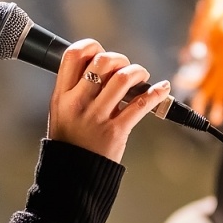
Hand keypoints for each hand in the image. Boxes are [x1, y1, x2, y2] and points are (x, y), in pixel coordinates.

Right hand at [48, 39, 169, 163]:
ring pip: (122, 78)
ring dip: (138, 72)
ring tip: (141, 77)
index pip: (73, 55)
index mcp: (61, 96)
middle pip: (102, 62)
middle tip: (125, 68)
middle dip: (120, 59)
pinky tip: (161, 88)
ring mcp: (96, 117)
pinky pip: (141, 105)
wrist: (72, 176)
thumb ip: (75, 89)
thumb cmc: (70, 141)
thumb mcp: (60, 112)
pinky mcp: (115, 131)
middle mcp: (77, 103)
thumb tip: (101, 66)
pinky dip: (156, 93)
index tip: (100, 51)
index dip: (90, 46)